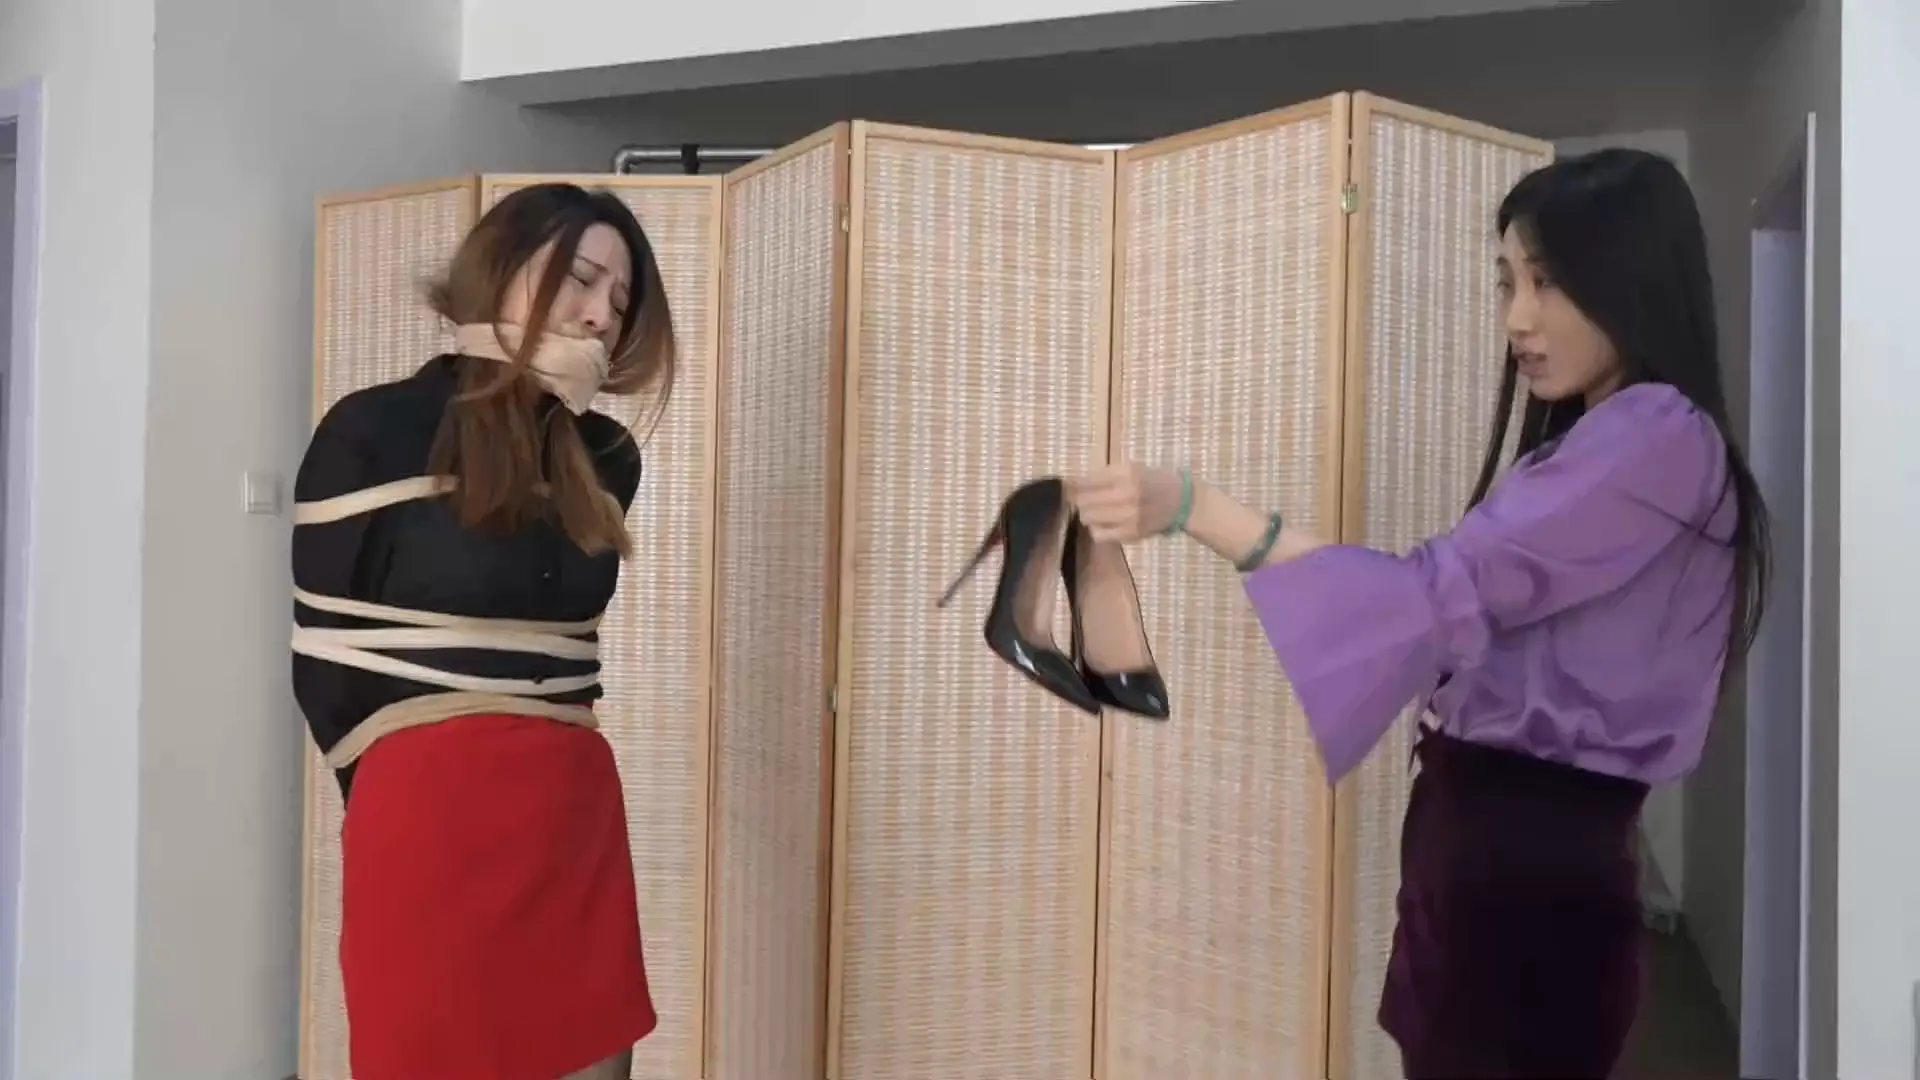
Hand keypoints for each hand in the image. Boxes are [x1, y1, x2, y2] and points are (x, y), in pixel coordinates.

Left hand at [1070, 462, 1187, 543]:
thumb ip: (1106, 474)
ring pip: (1088, 517)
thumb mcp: (1133, 468)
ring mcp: (1129, 516)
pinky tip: (1104, 524)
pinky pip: (1099, 534)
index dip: (1074, 484)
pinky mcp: (1131, 533)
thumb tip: (1075, 482)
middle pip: (1084, 500)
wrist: (1183, 502)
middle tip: (1082, 500)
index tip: (1069, 487)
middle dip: (1079, 500)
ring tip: (1095, 511)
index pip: (1087, 480)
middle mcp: (1127, 494)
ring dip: (1088, 514)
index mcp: (1127, 473)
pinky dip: (1097, 528)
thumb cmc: (1155, 481)